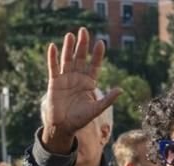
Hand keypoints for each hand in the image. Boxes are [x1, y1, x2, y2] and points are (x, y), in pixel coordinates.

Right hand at [43, 27, 120, 153]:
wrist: (64, 126)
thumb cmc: (81, 119)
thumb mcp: (97, 109)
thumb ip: (108, 99)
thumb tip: (121, 90)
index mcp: (89, 83)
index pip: (94, 65)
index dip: (97, 55)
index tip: (101, 43)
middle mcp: (78, 78)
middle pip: (81, 58)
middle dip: (83, 45)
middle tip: (84, 30)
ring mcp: (65, 79)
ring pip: (67, 59)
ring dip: (68, 47)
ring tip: (71, 35)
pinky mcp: (54, 82)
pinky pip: (53, 67)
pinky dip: (53, 57)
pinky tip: (53, 46)